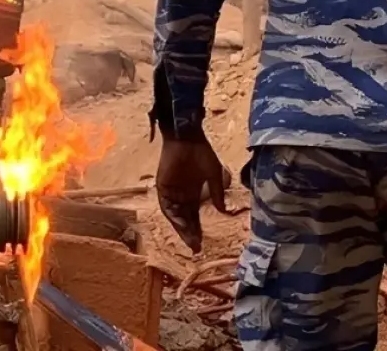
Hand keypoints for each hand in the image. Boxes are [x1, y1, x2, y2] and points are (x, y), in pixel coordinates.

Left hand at [156, 136, 227, 252]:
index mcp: (193, 192)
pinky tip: (181, 225)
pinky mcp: (163, 187)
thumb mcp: (214, 174)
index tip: (202, 244)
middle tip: (196, 248)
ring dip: (182, 228)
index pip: (194, 216)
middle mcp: (181, 195)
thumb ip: (217, 192)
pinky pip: (167, 205)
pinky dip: (173, 216)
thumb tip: (223, 210)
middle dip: (190, 234)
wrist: (187, 138)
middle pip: (184, 219)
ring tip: (190, 240)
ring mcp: (171, 192)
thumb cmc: (202, 153)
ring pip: (176, 215)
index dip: (197, 229)